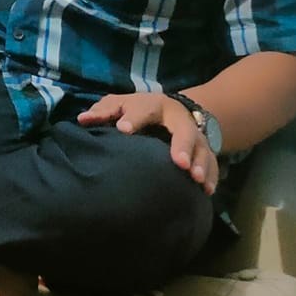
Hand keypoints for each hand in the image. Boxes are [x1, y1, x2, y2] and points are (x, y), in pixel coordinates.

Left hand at [77, 93, 218, 194]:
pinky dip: (212, 176)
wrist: (172, 110)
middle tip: (178, 163)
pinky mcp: (205, 151)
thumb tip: (82, 120)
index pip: (144, 108)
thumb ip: (103, 112)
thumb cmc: (137, 111)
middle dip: (182, 145)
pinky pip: (213, 163)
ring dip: (201, 163)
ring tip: (196, 179)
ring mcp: (195, 135)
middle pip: (183, 130)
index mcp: (154, 105)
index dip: (134, 118)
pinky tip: (207, 191)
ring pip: (202, 148)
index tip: (123, 130)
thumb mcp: (120, 105)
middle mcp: (178, 119)